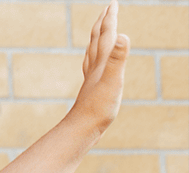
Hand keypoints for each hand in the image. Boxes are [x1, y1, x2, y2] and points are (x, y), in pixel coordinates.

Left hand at [65, 1, 127, 130]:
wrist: (82, 127)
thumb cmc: (99, 106)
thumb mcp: (114, 80)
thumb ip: (118, 58)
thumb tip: (122, 35)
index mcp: (102, 62)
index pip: (107, 34)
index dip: (110, 18)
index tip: (113, 3)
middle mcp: (95, 66)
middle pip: (97, 39)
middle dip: (103, 22)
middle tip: (108, 9)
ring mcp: (92, 76)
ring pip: (93, 51)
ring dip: (98, 37)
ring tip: (100, 30)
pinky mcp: (92, 87)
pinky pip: (92, 66)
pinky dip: (94, 57)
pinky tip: (94, 62)